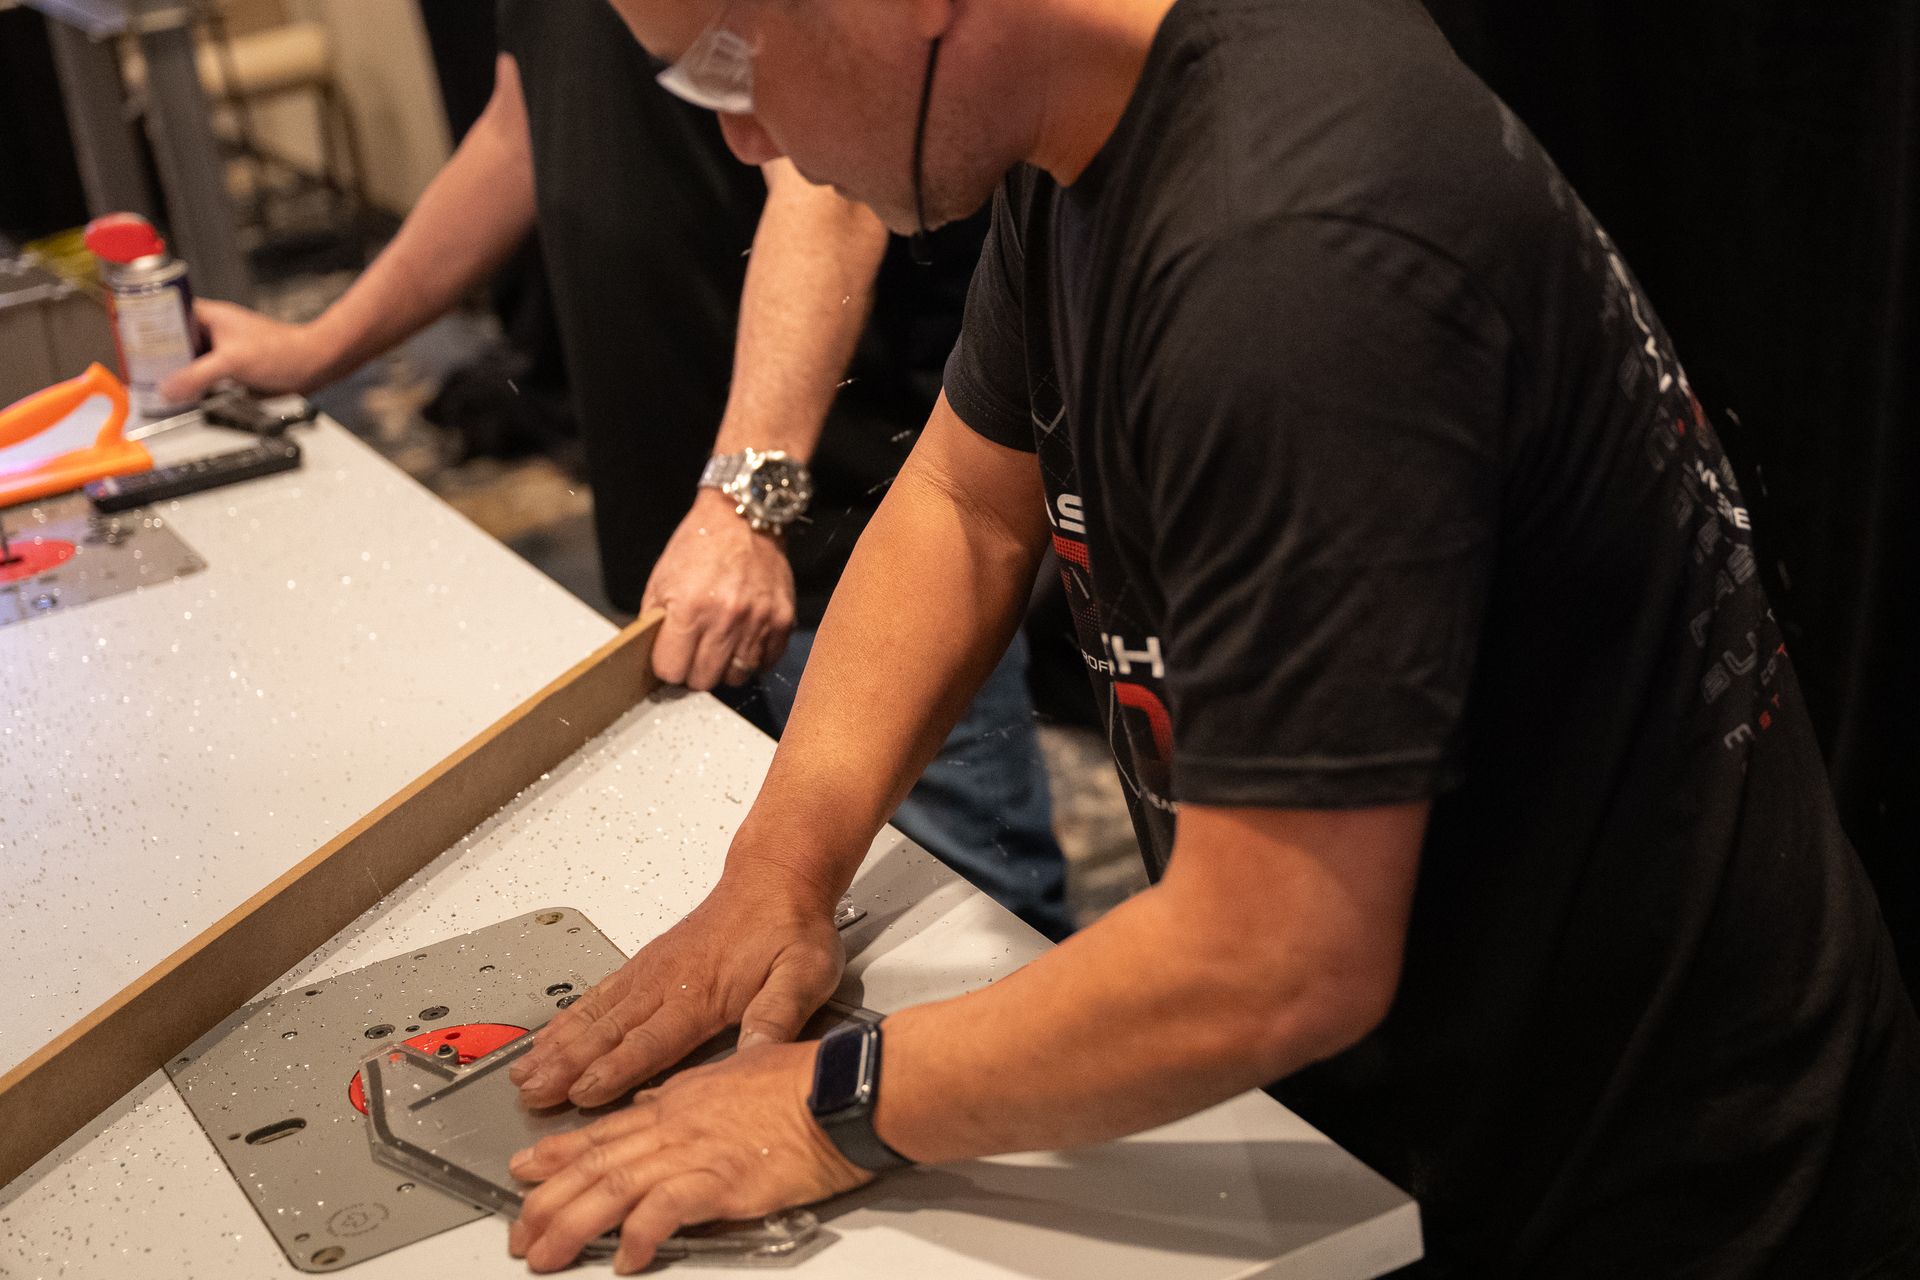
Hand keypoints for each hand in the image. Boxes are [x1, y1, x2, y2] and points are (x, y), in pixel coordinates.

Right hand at [157, 299, 338, 403]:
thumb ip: (197, 376)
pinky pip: (203, 377)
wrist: (312, 366)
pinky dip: (193, 387)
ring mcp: (221, 351)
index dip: (146, 326)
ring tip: (156, 386)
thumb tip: (167, 389)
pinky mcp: (230, 370)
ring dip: (176, 374)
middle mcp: (211, 331)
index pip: (165, 314)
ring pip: (187, 361)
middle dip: (158, 357)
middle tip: (139, 371)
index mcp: (208, 316)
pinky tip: (185, 397)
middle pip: (172, 342)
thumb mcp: (232, 362)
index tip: (130, 341)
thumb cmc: (282, 351)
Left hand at [507, 1040, 869, 1273]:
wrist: (842, 1087)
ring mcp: (696, 1151)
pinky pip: (667, 1209)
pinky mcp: (723, 1179)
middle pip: (595, 1163)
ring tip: (546, 1254)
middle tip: (519, 1230)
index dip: (558, 1154)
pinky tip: (626, 1257)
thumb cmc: (804, 1080)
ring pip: (614, 1187)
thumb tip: (658, 1100)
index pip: (604, 1131)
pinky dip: (641, 1234)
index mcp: (679, 1100)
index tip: (524, 1170)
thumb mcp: (736, 1073)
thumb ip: (692, 1094)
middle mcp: (676, 1124)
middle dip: (548, 1200)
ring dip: (573, 1224)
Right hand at [509, 865, 844, 1108]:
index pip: (650, 1042)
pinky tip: (550, 1037)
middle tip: (531, 1094)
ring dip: (558, 1045)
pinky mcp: (647, 963)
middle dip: (567, 1066)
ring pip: (595, 1014)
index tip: (581, 1095)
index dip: (614, 1071)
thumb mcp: (803, 973)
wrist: (775, 877)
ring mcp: (651, 972)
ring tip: (525, 1072)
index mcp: (701, 994)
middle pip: (608, 1032)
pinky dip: (570, 1018)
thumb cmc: (790, 927)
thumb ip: (778, 1016)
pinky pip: (600, 994)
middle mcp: (667, 984)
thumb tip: (758, 1055)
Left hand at [641, 489, 796, 690]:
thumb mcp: (661, 579)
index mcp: (688, 608)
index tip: (670, 656)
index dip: (667, 665)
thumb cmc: (698, 546)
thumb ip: (654, 623)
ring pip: (736, 677)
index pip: (671, 670)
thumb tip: (652, 658)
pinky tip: (743, 640)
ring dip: (725, 667)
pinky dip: (753, 658)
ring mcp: (758, 622)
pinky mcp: (782, 620)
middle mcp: (725, 619)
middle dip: (694, 671)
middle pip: (703, 680)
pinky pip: (766, 663)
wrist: (744, 518)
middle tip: (694, 652)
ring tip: (720, 645)